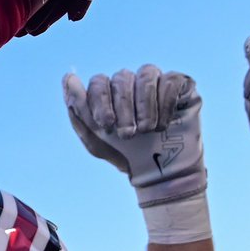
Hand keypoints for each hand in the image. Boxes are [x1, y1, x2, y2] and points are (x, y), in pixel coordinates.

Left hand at [63, 66, 206, 206]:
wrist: (161, 176)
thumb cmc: (127, 157)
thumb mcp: (95, 140)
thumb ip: (79, 110)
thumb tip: (68, 76)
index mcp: (111, 93)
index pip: (99, 81)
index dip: (100, 100)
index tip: (106, 125)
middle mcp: (133, 84)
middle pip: (121, 78)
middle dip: (122, 107)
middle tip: (127, 135)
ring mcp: (157, 83)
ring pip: (146, 74)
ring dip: (143, 105)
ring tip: (146, 130)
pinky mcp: (181, 87)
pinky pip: (170, 80)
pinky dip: (164, 103)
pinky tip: (163, 125)